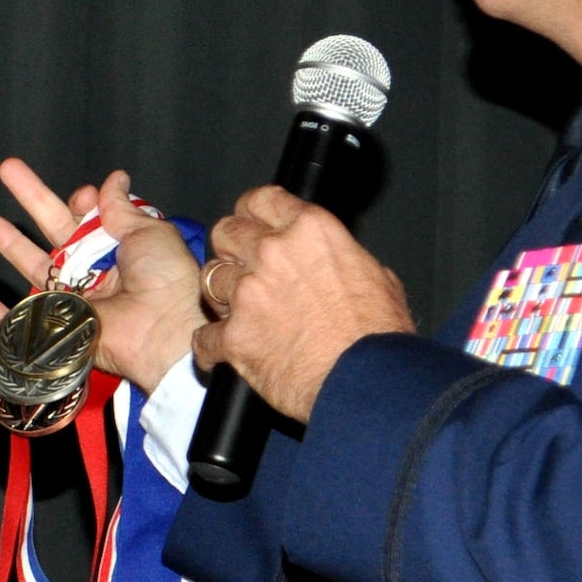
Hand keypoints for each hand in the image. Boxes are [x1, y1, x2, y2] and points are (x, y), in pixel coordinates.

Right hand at [0, 159, 205, 392]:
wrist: (162, 331)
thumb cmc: (164, 279)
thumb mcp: (149, 232)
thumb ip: (122, 207)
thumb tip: (114, 178)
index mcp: (119, 250)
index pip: (87, 219)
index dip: (80, 202)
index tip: (83, 197)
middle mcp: (96, 274)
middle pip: (54, 232)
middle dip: (31, 199)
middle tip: (8, 168)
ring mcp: (76, 301)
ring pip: (36, 269)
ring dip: (11, 244)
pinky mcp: (60, 329)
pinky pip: (24, 325)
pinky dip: (1, 317)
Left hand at [192, 186, 414, 422]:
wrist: (367, 381)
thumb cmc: (378, 337)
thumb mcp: (376, 277)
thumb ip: (342, 258)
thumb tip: (335, 263)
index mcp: (311, 231)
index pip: (262, 200)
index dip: (252, 211)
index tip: (251, 221)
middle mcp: (274, 253)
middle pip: (227, 231)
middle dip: (231, 248)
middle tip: (242, 267)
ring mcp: (249, 293)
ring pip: (209, 278)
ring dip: (220, 294)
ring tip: (237, 310)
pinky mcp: (234, 335)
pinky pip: (204, 335)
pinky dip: (211, 346)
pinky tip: (223, 351)